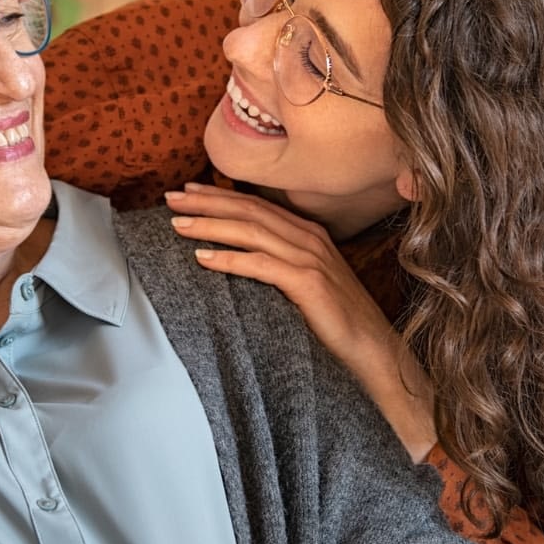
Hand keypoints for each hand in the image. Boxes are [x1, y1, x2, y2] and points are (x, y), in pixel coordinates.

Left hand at [166, 183, 435, 460]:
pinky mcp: (309, 283)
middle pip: (248, 210)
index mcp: (307, 234)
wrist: (374, 350)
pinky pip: (261, 265)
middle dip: (206, 202)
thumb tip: (237, 258)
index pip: (256, 205)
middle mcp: (309, 238)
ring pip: (250, 231)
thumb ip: (279, 265)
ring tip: (178, 225)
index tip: (188, 192)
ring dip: (210, 225)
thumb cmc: (336, 322)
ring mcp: (310, 258)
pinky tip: (202, 259)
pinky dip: (229, 259)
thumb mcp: (305, 283)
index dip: (219, 196)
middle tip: (170, 199)